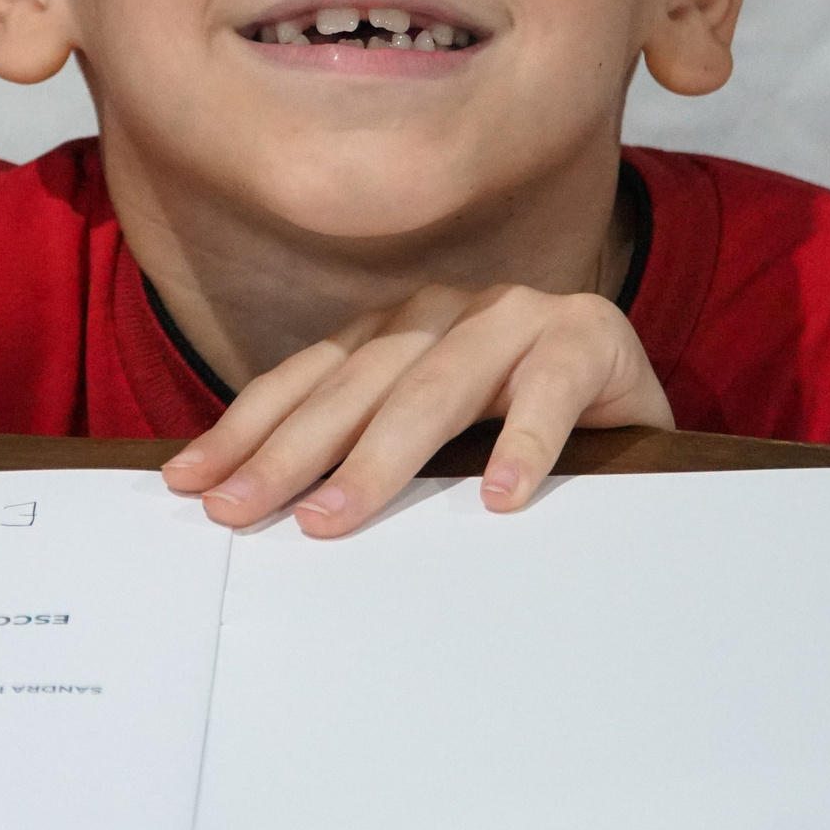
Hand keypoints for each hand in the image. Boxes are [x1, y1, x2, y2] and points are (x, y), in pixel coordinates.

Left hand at [159, 284, 671, 537]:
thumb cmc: (518, 426)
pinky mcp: (590, 337)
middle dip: (289, 454)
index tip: (192, 483)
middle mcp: (446, 311)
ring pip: (436, 388)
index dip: (247, 430)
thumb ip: (366, 449)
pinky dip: (523, 443)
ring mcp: (518, 316)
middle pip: (355, 387)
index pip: (308, 380)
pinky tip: (498, 498)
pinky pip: (550, 391)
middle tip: (240, 511)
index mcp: (397, 329)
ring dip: (380, 458)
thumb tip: (269, 510)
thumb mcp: (434, 437)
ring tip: (334, 518)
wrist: (636, 396)